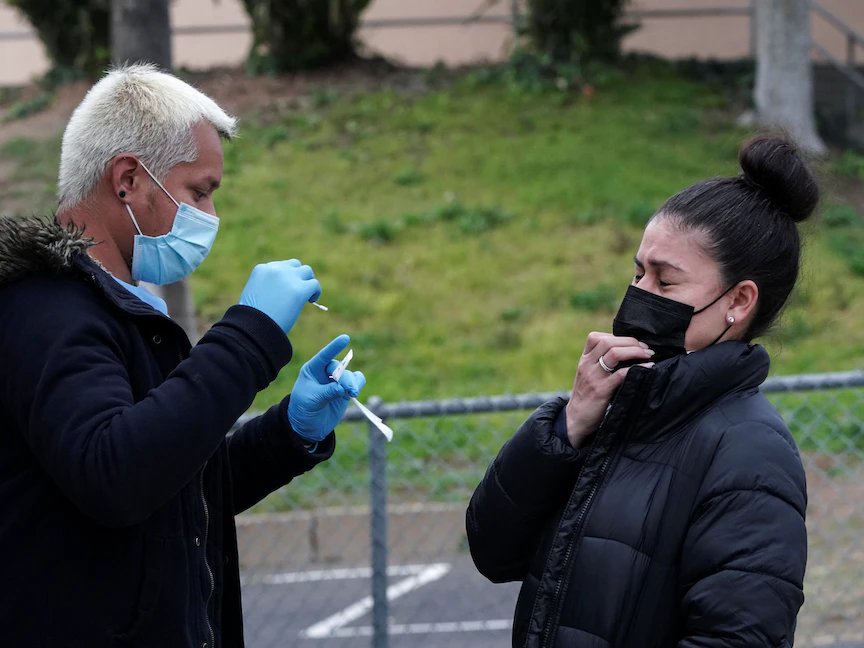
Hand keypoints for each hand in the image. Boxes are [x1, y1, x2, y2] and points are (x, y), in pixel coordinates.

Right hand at [239, 260, 321, 333]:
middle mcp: (275, 269)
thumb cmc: (253, 317)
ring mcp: (288, 278)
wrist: (254, 326)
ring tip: (308, 295)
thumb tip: (285, 291)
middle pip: (294, 265)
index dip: (286, 277)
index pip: (279, 266)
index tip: (287, 287)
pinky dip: (315, 292)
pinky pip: (314, 284)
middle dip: (298, 276)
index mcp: (262, 269)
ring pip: (306, 271)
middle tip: (299, 289)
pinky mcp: (299, 289)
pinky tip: (311, 300)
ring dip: (308, 281)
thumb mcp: (255, 296)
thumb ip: (268, 287)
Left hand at [288, 335, 366, 442]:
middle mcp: (326, 373)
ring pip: (350, 375)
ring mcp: (337, 381)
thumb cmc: (304, 408)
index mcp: (312, 370)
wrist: (309, 425)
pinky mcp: (346, 390)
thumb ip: (327, 392)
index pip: (324, 356)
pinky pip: (358, 381)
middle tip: (349, 390)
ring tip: (352, 394)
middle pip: (340, 368)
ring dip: (353, 383)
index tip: (345, 338)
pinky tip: (354, 392)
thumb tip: (343, 388)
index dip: (334, 347)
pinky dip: (358, 384)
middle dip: (345, 379)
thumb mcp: (311, 399)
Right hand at [565, 332, 653, 447]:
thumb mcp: (587, 375)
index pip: (596, 337)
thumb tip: (625, 352)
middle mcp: (586, 365)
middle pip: (608, 342)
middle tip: (645, 347)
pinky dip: (637, 368)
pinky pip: (621, 374)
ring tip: (648, 354)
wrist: (575, 420)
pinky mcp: (601, 390)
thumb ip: (599, 363)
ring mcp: (593, 377)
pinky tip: (648, 368)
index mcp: (583, 360)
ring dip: (635, 351)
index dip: (616, 336)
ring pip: (614, 353)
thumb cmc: (586, 397)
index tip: (632, 342)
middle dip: (630, 341)